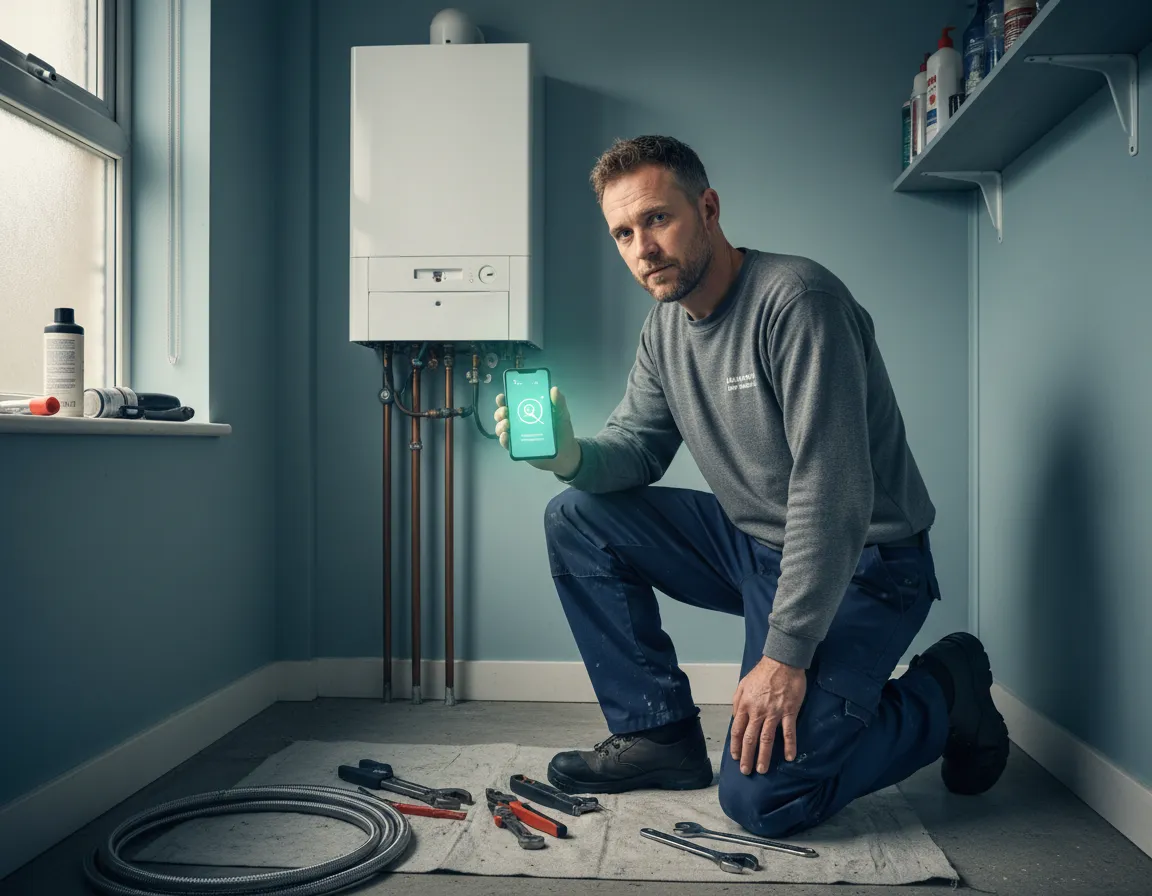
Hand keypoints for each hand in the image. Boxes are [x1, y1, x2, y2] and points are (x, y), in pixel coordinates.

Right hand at [494, 385, 580, 475]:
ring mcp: (517, 435)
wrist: (565, 454)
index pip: (512, 402)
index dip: (504, 399)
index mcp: (528, 410)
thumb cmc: (562, 431)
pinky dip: (503, 439)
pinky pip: (506, 444)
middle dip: (500, 412)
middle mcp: (519, 422)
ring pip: (502, 428)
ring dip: (500, 425)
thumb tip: (554, 389)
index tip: (502, 397)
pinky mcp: (518, 448)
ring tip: (507, 424)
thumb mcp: (562, 415)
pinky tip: (505, 436)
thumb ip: (559, 403)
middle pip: (503, 414)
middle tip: (505, 412)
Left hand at [730, 656, 807, 774]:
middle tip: (746, 771)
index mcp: (744, 705)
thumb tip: (735, 718)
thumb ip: (738, 702)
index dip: (735, 745)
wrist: (782, 661)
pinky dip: (789, 745)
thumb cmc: (761, 673)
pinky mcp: (789, 711)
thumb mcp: (743, 685)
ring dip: (764, 756)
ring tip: (763, 770)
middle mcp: (757, 711)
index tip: (735, 756)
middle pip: (750, 738)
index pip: (737, 730)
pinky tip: (790, 757)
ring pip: (767, 739)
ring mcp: (774, 712)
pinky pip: (788, 732)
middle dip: (747, 756)